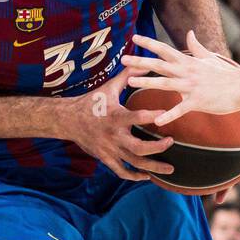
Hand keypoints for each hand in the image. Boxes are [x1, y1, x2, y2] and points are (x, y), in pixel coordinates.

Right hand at [63, 66, 174, 181]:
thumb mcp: (109, 87)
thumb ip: (128, 76)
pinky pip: (121, 172)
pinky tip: (147, 176)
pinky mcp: (105, 158)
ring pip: (133, 163)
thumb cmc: (92, 102)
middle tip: (171, 142)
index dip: (152, 117)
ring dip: (153, 167)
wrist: (67, 119)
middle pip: (139, 148)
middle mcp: (113, 136)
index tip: (166, 115)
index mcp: (115, 116)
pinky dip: (134, 176)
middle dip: (158, 148)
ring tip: (170, 169)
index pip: (136, 117)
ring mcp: (109, 149)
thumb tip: (144, 63)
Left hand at [123, 31, 239, 123]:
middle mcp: (187, 71)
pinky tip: (157, 121)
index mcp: (188, 62)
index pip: (165, 50)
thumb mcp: (210, 57)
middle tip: (123, 59)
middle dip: (140, 61)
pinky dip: (169, 115)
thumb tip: (190, 32)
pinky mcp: (199, 101)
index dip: (149, 43)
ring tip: (130, 82)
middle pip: (160, 65)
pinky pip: (181, 109)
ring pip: (166, 83)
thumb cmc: (227, 74)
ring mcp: (192, 86)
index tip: (134, 38)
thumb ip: (197, 46)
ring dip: (147, 82)